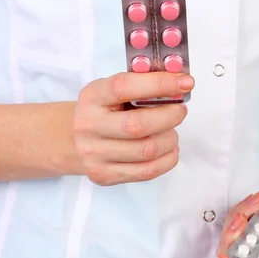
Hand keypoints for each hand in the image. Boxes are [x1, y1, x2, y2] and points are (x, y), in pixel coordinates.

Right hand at [73, 71, 194, 185]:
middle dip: (170, 116)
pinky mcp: (105, 175)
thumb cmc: (104, 111)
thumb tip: (179, 83)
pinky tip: (168, 149)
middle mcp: (89, 126)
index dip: (159, 84)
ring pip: (147, 150)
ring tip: (171, 131)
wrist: (74, 140)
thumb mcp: (112, 91)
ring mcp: (95, 154)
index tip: (184, 82)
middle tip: (180, 110)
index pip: (124, 87)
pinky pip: (148, 171)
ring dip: (170, 138)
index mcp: (92, 97)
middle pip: (138, 125)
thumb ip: (141, 84)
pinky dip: (168, 159)